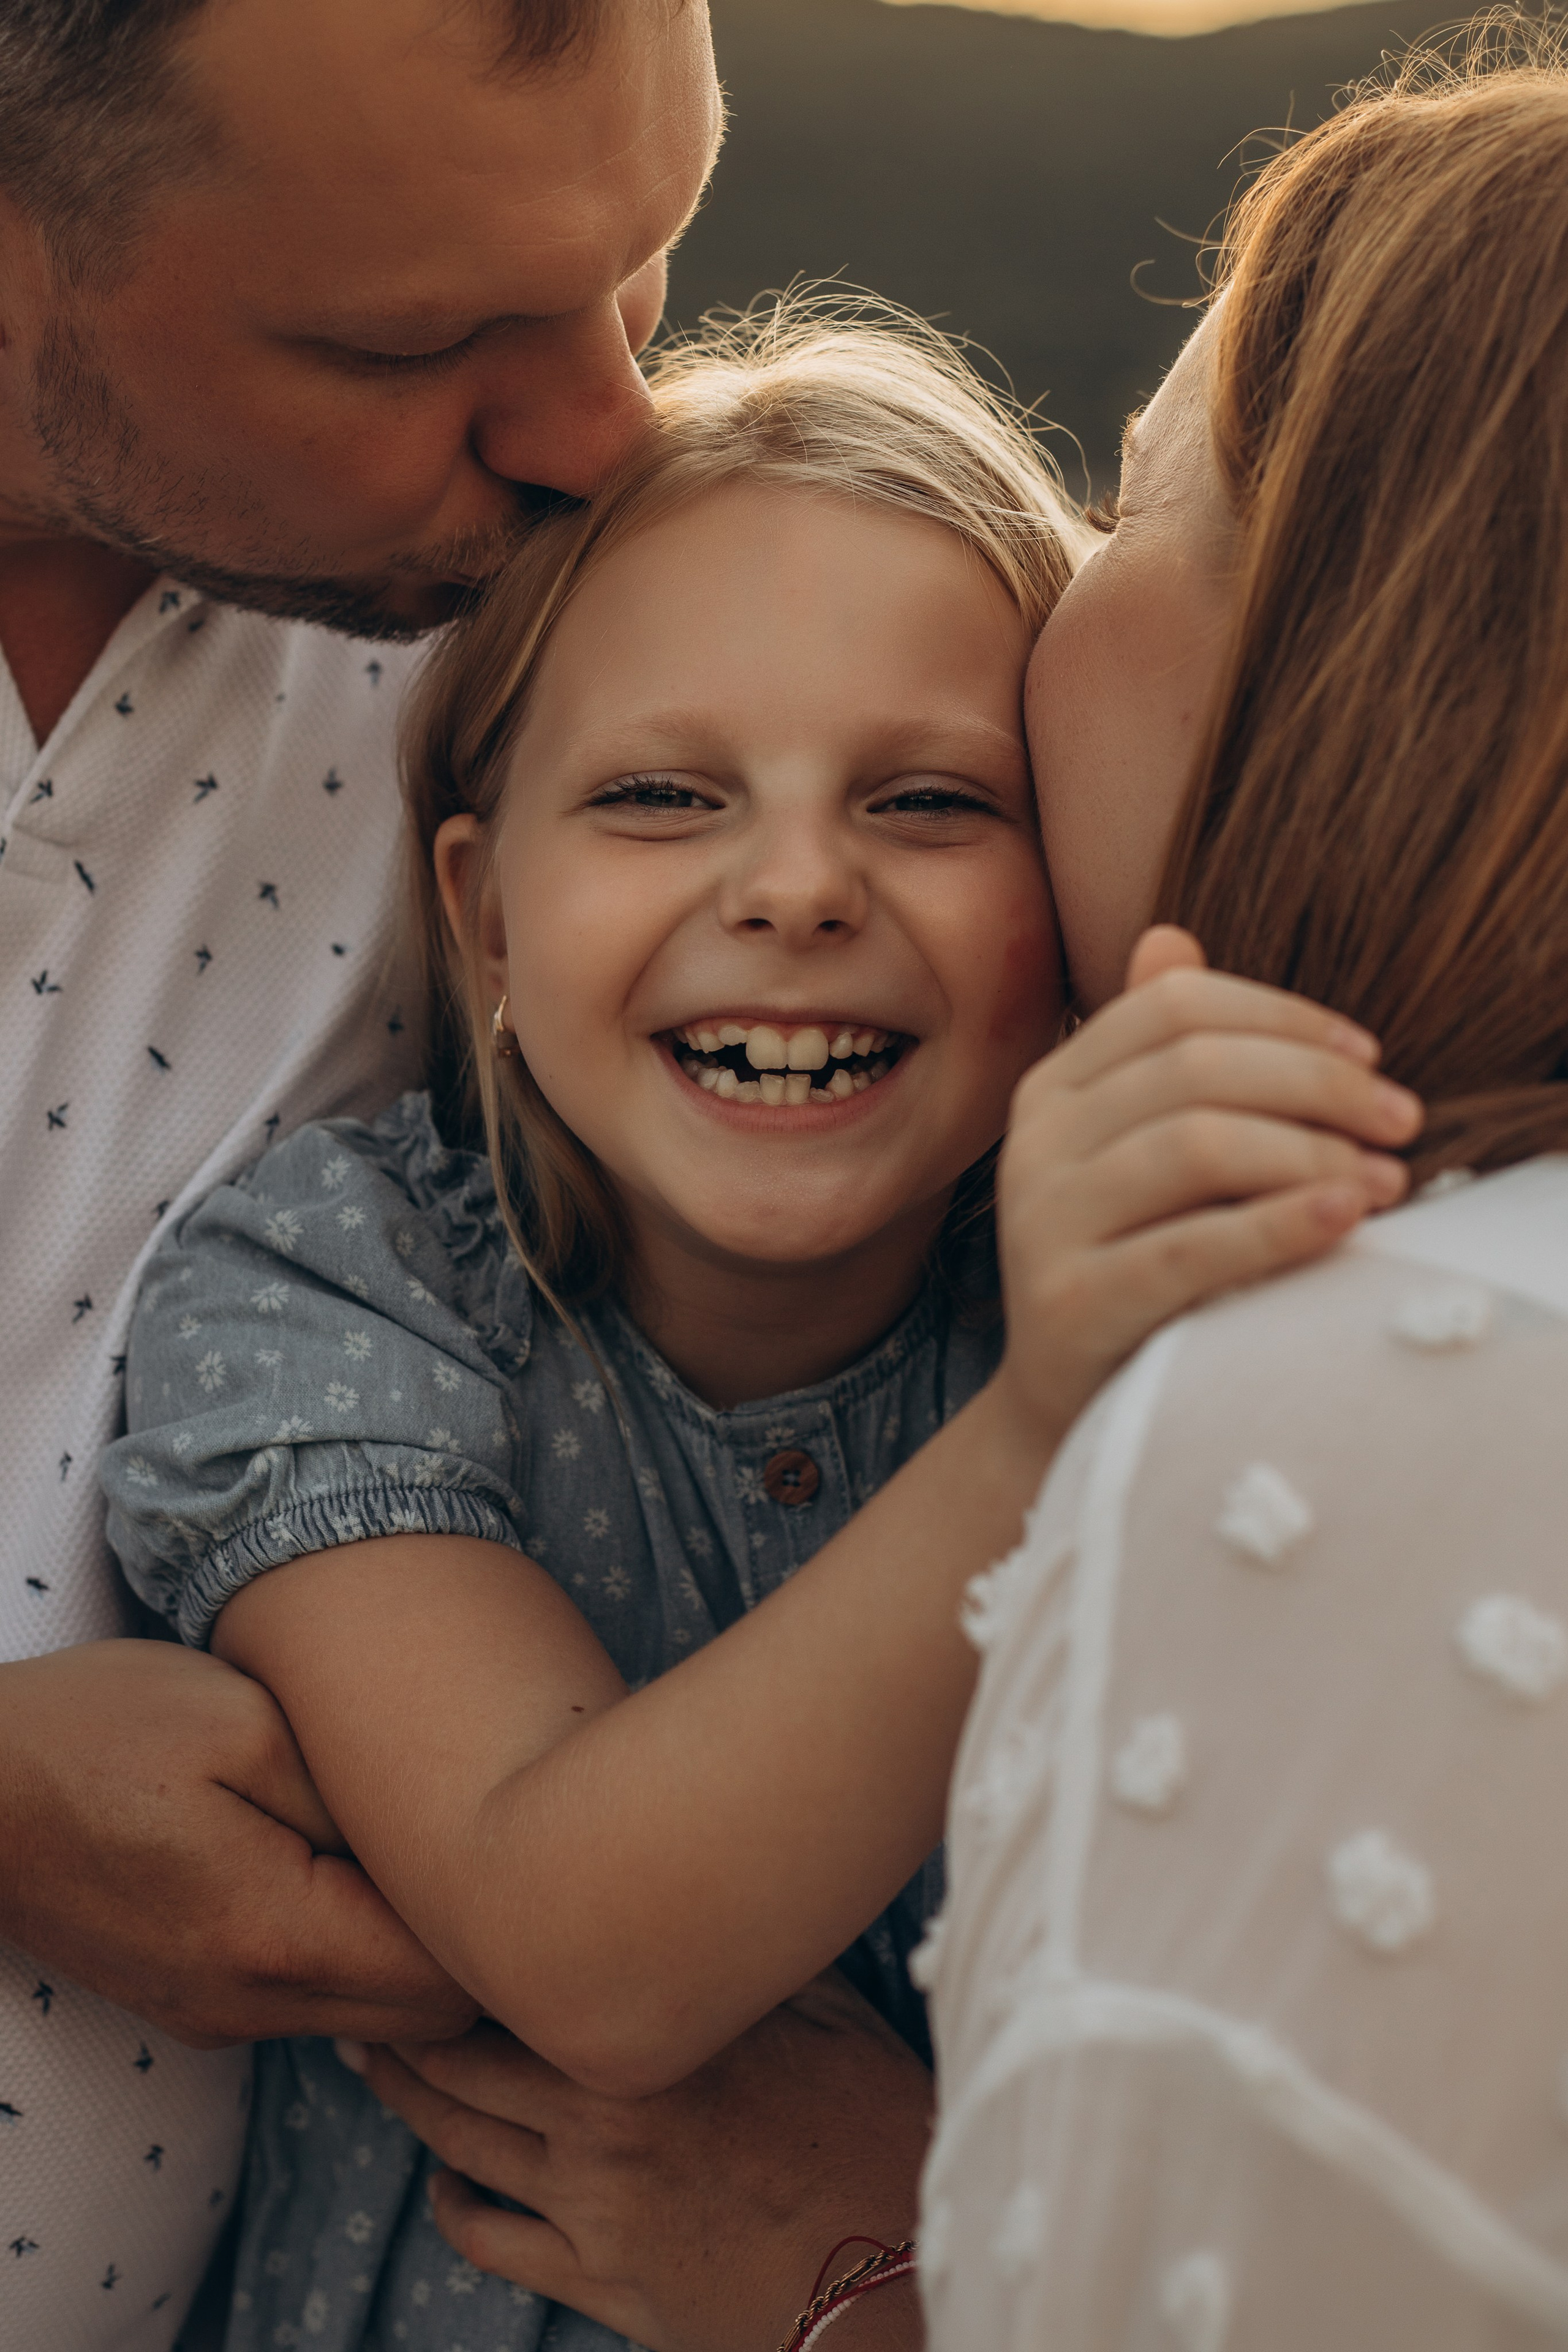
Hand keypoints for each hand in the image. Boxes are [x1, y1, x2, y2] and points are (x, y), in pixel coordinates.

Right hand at [0, 1639, 477, 2046]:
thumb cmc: (106, 1728)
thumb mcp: (250, 1725)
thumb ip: (356, 1800)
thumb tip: (444, 1846)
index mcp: (274, 1937)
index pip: (448, 1985)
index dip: (496, 1921)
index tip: (516, 1844)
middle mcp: (247, 2006)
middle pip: (421, 2020)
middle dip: (466, 1946)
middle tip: (479, 1840)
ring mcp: (213, 2015)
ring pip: (368, 2016)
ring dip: (405, 1948)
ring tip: (407, 1845)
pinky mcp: (189, 2001)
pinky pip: (308, 2002)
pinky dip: (348, 1953)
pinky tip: (338, 1865)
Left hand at [345, 1968, 931, 2351]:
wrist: (890, 2272)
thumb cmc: (872, 2129)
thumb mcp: (824, 2008)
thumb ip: (746, 1956)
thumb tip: (707, 1887)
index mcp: (647, 2042)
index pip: (517, 1984)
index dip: (466, 1953)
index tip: (439, 1920)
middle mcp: (600, 2118)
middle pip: (460, 2065)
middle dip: (408, 2028)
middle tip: (376, 1995)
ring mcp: (591, 2206)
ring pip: (458, 2144)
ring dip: (407, 2102)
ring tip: (378, 2067)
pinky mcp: (598, 2281)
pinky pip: (489, 2242)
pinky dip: (452, 2206)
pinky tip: (446, 2182)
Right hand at [994, 925, 1422, 1442]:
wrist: (1067, 1402)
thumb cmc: (1132, 1261)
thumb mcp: (1137, 1150)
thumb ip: (1160, 1055)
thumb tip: (1173, 937)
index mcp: (1054, 1088)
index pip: (1171, 1004)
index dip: (1281, 1014)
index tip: (1367, 1056)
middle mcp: (1036, 1143)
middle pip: (1193, 1066)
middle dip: (1318, 1083)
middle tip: (1401, 1121)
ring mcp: (1043, 1222)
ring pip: (1194, 1145)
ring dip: (1311, 1151)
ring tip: (1383, 1179)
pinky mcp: (1069, 1303)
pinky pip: (1188, 1247)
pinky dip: (1278, 1224)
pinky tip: (1342, 1215)